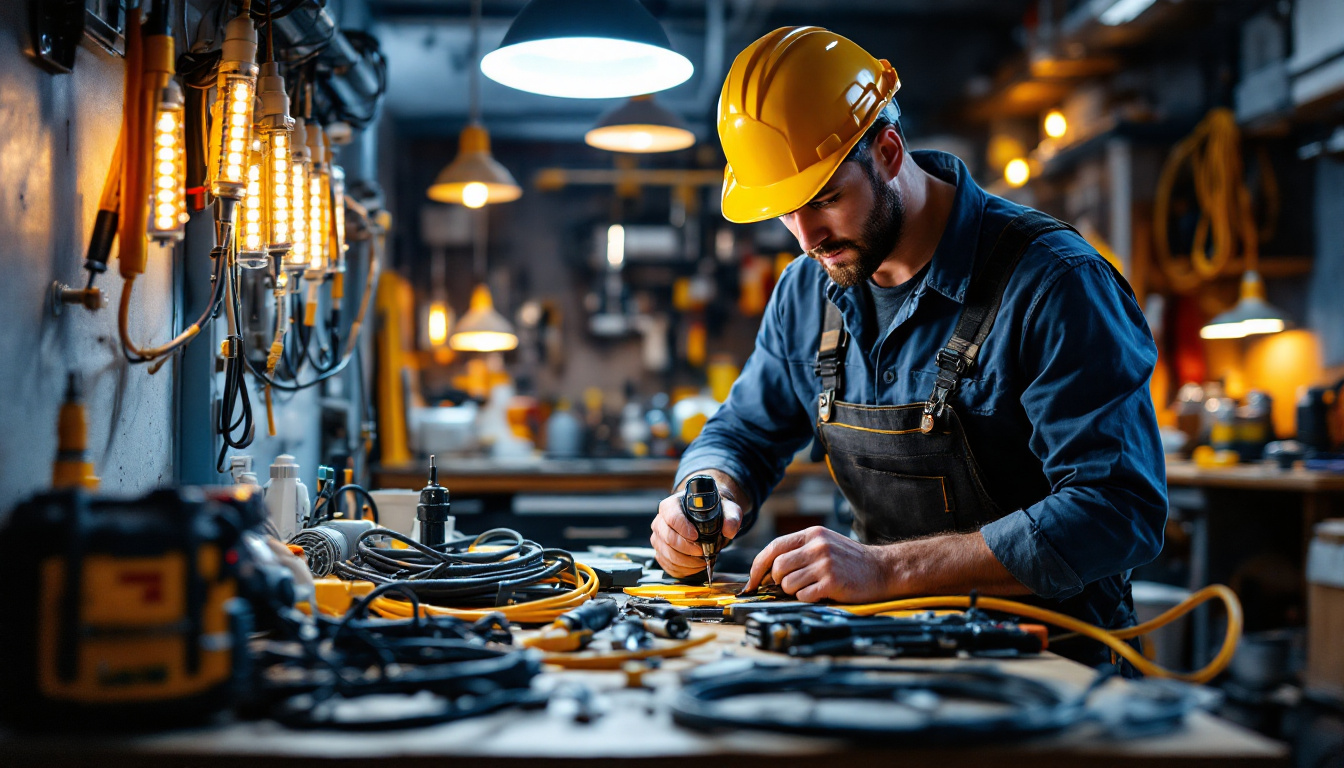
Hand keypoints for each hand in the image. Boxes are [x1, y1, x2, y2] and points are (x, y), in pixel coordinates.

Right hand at [651, 488, 742, 578]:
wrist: (706, 518)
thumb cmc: (711, 511)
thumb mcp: (726, 509)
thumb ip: (731, 517)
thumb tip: (729, 530)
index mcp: (672, 505)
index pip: (672, 516)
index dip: (683, 528)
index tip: (696, 536)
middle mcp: (661, 520)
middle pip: (667, 537)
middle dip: (686, 549)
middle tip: (702, 552)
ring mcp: (659, 537)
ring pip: (666, 553)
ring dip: (685, 561)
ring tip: (701, 561)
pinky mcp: (661, 552)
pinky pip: (667, 564)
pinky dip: (681, 569)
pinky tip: (694, 566)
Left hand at [742, 526, 894, 603]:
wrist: (883, 569)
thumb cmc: (850, 560)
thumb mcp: (824, 544)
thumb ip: (799, 551)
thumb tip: (766, 572)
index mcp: (812, 534)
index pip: (773, 547)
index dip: (757, 566)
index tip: (752, 582)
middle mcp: (817, 546)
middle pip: (777, 567)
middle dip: (777, 581)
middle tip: (790, 586)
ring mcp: (824, 563)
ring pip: (788, 583)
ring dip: (794, 591)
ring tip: (812, 587)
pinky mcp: (832, 582)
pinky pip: (803, 595)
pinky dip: (807, 598)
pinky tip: (821, 593)